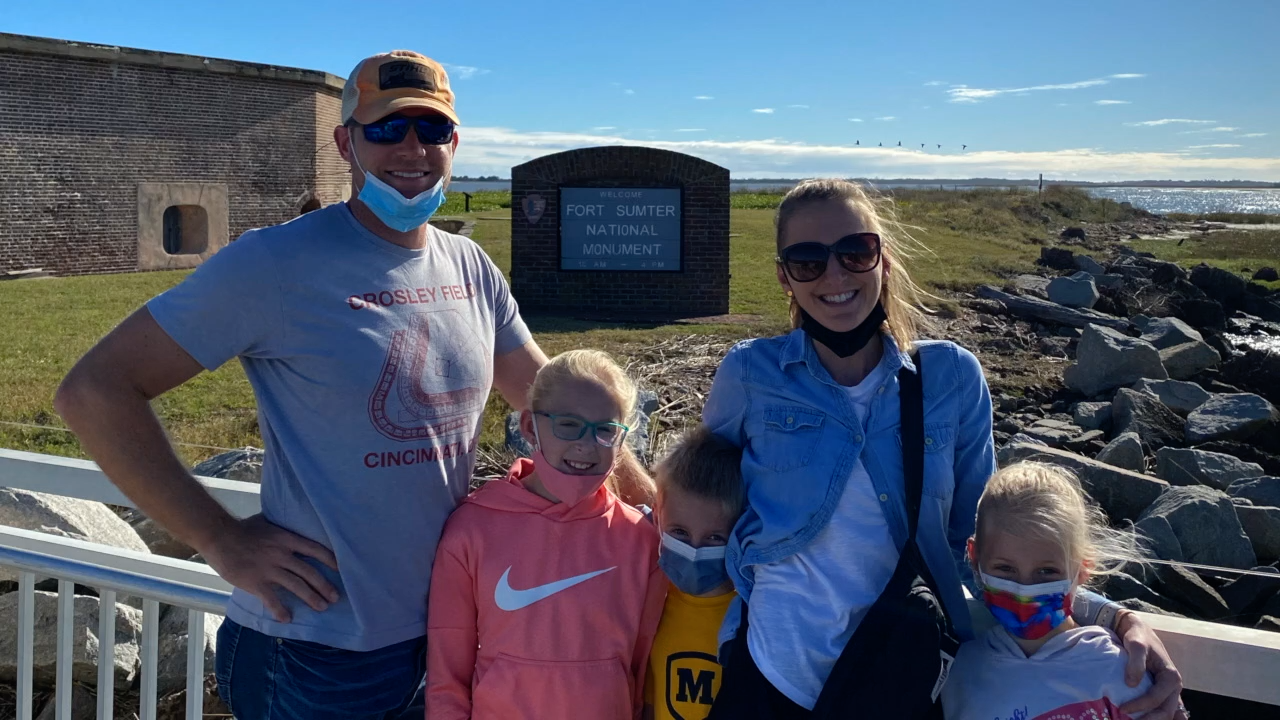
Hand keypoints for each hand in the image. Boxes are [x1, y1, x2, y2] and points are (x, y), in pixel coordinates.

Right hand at [201, 515, 339, 622]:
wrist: (218, 536)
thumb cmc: (243, 529)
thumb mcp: (268, 523)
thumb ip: (283, 529)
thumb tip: (294, 527)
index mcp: (286, 539)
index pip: (315, 549)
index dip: (330, 560)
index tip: (341, 570)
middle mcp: (282, 554)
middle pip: (309, 572)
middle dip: (324, 586)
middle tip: (335, 598)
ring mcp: (269, 569)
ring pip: (296, 586)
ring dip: (311, 598)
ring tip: (321, 607)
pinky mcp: (255, 582)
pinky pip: (271, 599)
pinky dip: (280, 610)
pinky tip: (287, 619)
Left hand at [1115, 611, 1187, 719]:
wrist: (1137, 630)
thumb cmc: (1137, 636)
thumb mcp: (1135, 644)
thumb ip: (1135, 662)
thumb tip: (1131, 684)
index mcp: (1171, 676)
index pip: (1156, 699)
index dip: (1140, 706)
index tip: (1122, 708)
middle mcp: (1174, 687)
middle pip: (1165, 712)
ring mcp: (1168, 691)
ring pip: (1166, 713)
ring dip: (1152, 719)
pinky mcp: (1161, 692)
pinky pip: (1161, 708)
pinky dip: (1154, 716)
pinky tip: (1141, 718)